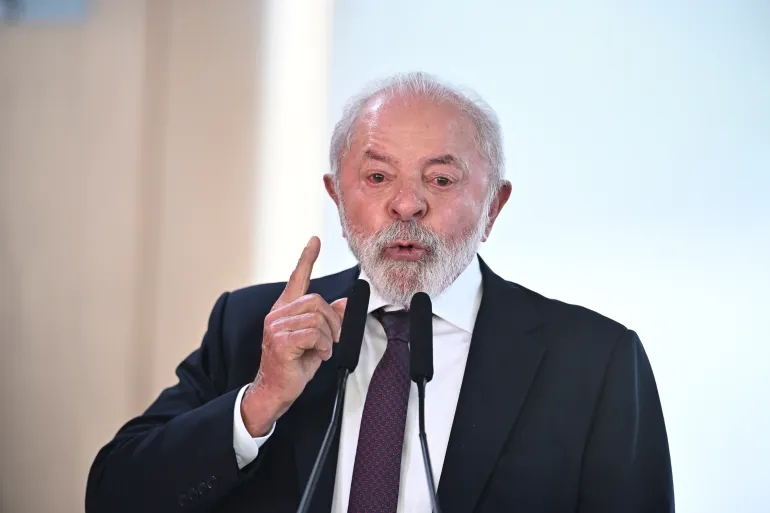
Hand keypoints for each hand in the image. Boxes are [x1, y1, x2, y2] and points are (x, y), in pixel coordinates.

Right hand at [241, 236, 347, 435]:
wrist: (276, 390)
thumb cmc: (294, 366)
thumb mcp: (318, 340)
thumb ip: (330, 320)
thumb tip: (346, 303)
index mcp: (284, 310)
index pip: (296, 278)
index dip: (307, 258)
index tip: (315, 241)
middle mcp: (277, 315)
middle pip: (317, 301)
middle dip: (333, 321)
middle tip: (332, 340)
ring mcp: (276, 328)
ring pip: (318, 319)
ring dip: (328, 338)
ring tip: (321, 351)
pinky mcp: (280, 342)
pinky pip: (314, 334)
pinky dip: (323, 347)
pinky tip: (317, 356)